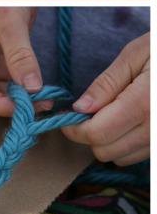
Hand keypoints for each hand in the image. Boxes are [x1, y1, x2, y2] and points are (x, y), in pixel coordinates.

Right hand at [0, 7, 47, 116]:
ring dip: (21, 100)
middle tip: (41, 107)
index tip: (24, 109)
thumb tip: (33, 89)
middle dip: (12, 105)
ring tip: (46, 101)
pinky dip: (25, 90)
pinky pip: (9, 84)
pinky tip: (43, 93)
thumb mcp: (9, 22)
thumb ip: (20, 55)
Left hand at [62, 33, 149, 165]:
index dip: (74, 128)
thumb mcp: (135, 55)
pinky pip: (140, 155)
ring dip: (108, 141)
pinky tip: (126, 120)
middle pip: (106, 151)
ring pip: (122, 157)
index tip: (66, 116)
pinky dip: (126, 143)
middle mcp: (156, 128)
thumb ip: (106, 84)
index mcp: (144, 103)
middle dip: (89, 134)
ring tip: (109, 114)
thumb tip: (79, 108)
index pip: (97, 133)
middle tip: (86, 112)